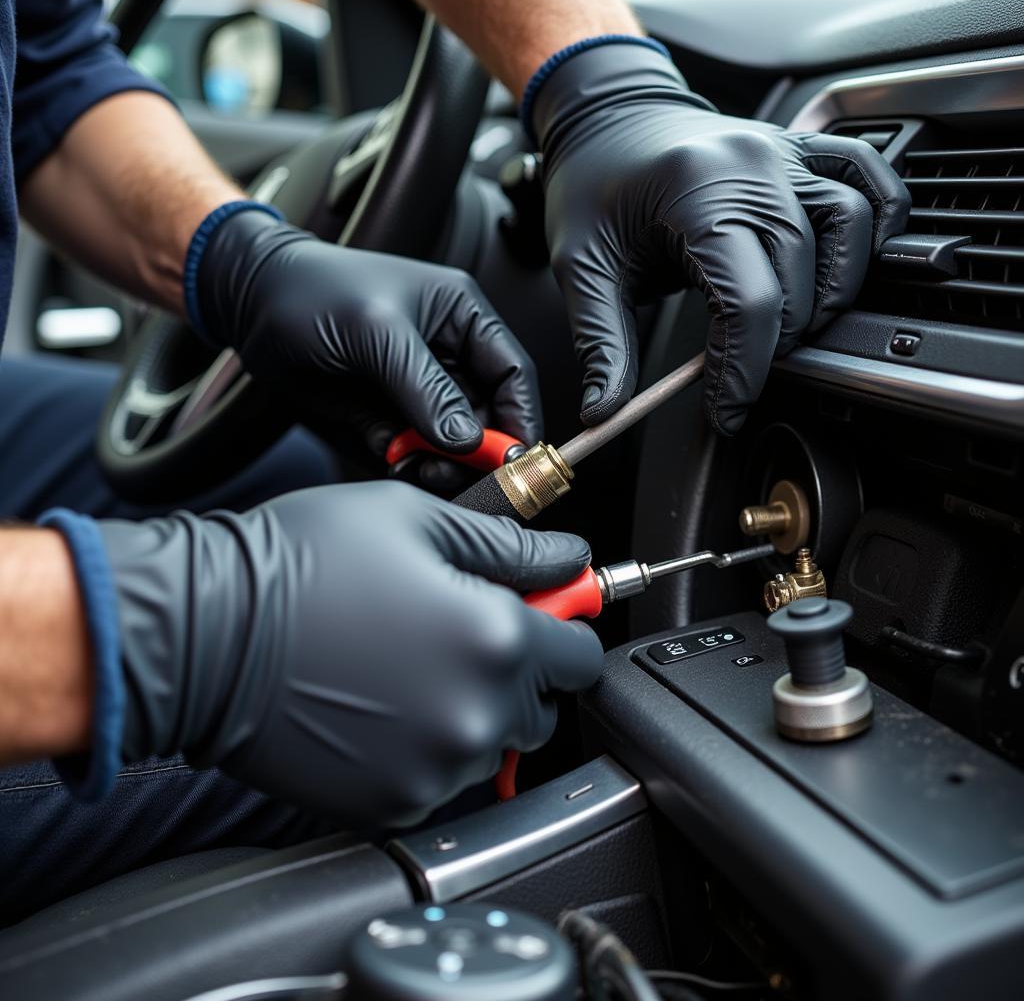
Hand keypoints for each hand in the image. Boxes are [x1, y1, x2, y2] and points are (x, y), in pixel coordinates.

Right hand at [99, 482, 602, 825]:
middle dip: (516, 671)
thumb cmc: (300, 564)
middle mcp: (478, 714)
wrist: (205, 634)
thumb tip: (567, 557)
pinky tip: (378, 704)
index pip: (581, 654)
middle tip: (454, 633)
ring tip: (405, 665)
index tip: (536, 615)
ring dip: (469, 710)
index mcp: (498, 639)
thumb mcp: (415, 521)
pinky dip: (425, 748)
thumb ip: (510, 546)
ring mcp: (436, 767)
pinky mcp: (392, 803)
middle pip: (542, 705)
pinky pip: (440, 777)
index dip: (561, 627)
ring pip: (492, 743)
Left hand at [193, 209, 541, 459]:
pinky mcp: (390, 420)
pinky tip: (396, 463)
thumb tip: (467, 440)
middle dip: (479, 452)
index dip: (520, 418)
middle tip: (456, 472)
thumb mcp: (377, 332)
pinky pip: (415, 455)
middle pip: (489, 419)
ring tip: (420, 468)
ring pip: (453, 445)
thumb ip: (426, 387)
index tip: (516, 458)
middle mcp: (449, 360)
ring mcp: (419, 394)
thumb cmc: (314, 292)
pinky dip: (411, 467)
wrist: (251, 307)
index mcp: (462, 319)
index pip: (512, 374)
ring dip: (444, 465)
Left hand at [533, 42, 910, 433]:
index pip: (748, 302)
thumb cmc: (591, 185)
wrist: (604, 116)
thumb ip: (601, 344)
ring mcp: (783, 151)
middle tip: (743, 374)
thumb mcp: (580, 268)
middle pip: (802, 277)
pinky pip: (867, 176)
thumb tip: (605, 411)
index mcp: (695, 193)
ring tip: (788, 327)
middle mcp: (752, 165)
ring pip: (849, 228)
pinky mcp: (799, 148)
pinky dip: (878, 219)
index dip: (741, 372)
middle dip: (778, 344)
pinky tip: (850, 262)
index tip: (725, 411)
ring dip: (831, 292)